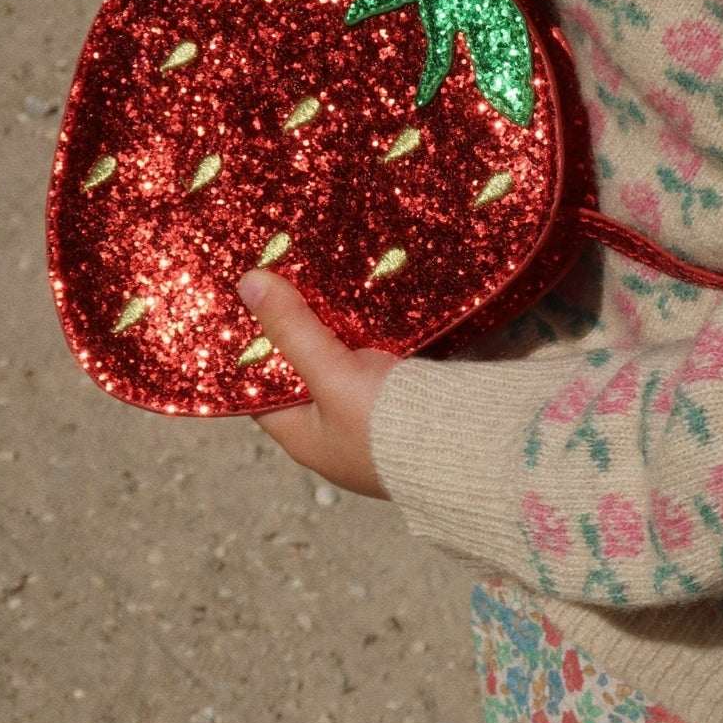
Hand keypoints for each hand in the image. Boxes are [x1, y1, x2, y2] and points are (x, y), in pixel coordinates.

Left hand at [237, 270, 396, 498]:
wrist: (476, 449)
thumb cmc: (390, 429)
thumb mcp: (332, 376)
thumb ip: (294, 330)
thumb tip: (248, 282)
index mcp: (304, 435)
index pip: (259, 388)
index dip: (250, 347)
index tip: (246, 300)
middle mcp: (335, 429)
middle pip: (304, 369)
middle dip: (299, 326)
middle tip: (289, 274)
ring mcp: (373, 415)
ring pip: (345, 360)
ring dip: (340, 325)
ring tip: (328, 273)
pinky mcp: (410, 398)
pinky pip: (384, 357)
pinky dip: (377, 330)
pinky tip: (375, 295)